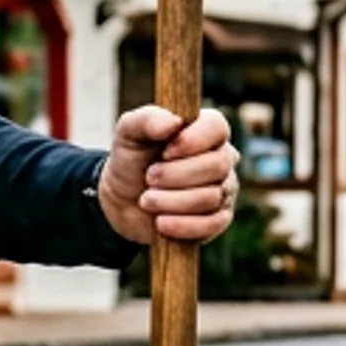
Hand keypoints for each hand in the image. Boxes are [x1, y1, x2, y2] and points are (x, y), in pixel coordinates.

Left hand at [101, 104, 237, 244]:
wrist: (122, 200)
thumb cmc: (131, 160)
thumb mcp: (128, 133)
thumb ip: (147, 119)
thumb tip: (174, 122)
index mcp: (205, 130)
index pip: (217, 127)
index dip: (193, 141)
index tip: (165, 153)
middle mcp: (221, 158)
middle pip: (216, 166)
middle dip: (176, 175)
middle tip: (148, 178)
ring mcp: (223, 189)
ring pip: (211, 197)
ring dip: (172, 201)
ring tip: (146, 201)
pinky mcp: (219, 219)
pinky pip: (213, 224)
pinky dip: (183, 225)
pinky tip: (161, 223)